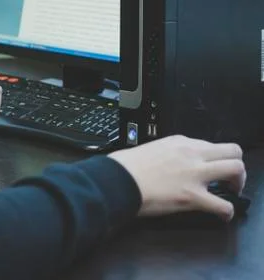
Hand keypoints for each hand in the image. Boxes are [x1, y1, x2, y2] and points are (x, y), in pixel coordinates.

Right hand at [109, 135, 245, 220]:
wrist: (117, 179)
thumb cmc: (126, 166)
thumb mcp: (149, 149)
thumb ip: (166, 153)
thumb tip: (170, 164)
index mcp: (179, 142)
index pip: (209, 145)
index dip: (212, 158)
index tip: (209, 167)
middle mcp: (191, 154)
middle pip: (232, 151)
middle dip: (235, 166)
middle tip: (228, 179)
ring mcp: (194, 174)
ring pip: (236, 169)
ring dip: (238, 183)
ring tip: (229, 192)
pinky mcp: (192, 196)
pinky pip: (223, 205)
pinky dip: (226, 211)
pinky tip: (221, 214)